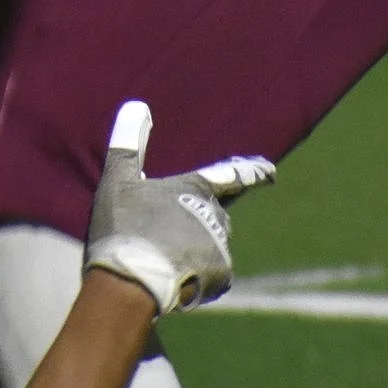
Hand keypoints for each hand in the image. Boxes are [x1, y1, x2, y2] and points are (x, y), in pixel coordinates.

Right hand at [83, 101, 274, 314]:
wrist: (131, 281)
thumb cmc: (122, 227)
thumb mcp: (117, 181)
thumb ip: (128, 144)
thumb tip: (139, 106)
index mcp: (193, 187)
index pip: (231, 175)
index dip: (252, 171)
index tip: (270, 170)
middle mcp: (214, 213)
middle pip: (214, 215)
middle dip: (197, 223)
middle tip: (163, 235)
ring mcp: (220, 245)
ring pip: (210, 246)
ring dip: (192, 251)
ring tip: (158, 261)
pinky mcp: (222, 276)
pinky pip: (212, 275)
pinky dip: (196, 277)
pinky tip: (172, 280)